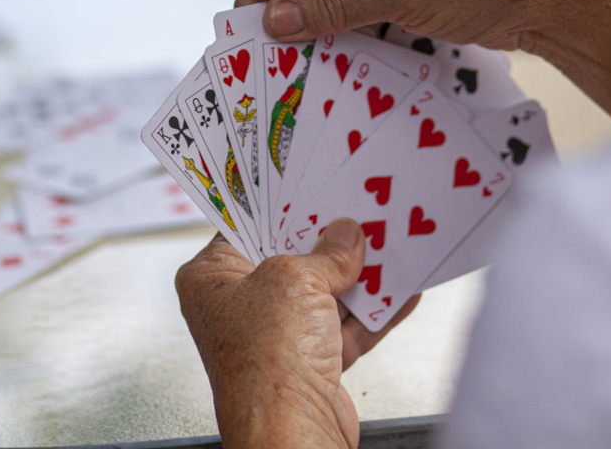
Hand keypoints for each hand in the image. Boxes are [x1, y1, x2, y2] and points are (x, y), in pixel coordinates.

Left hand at [176, 220, 419, 448]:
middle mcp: (238, 308)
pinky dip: (374, 310)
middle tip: (356, 210)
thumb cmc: (265, 364)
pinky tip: (400, 289)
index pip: (244, 227)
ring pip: (323, 293)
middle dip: (326, 239)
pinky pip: (346, 327)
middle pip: (289, 258)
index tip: (309, 186)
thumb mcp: (295, 279)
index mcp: (210, 280)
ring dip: (357, 274)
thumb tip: (344, 237)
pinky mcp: (310, 363)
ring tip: (387, 244)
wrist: (293, 433)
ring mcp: (275, 337)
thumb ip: (325, 253)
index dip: (279, 206)